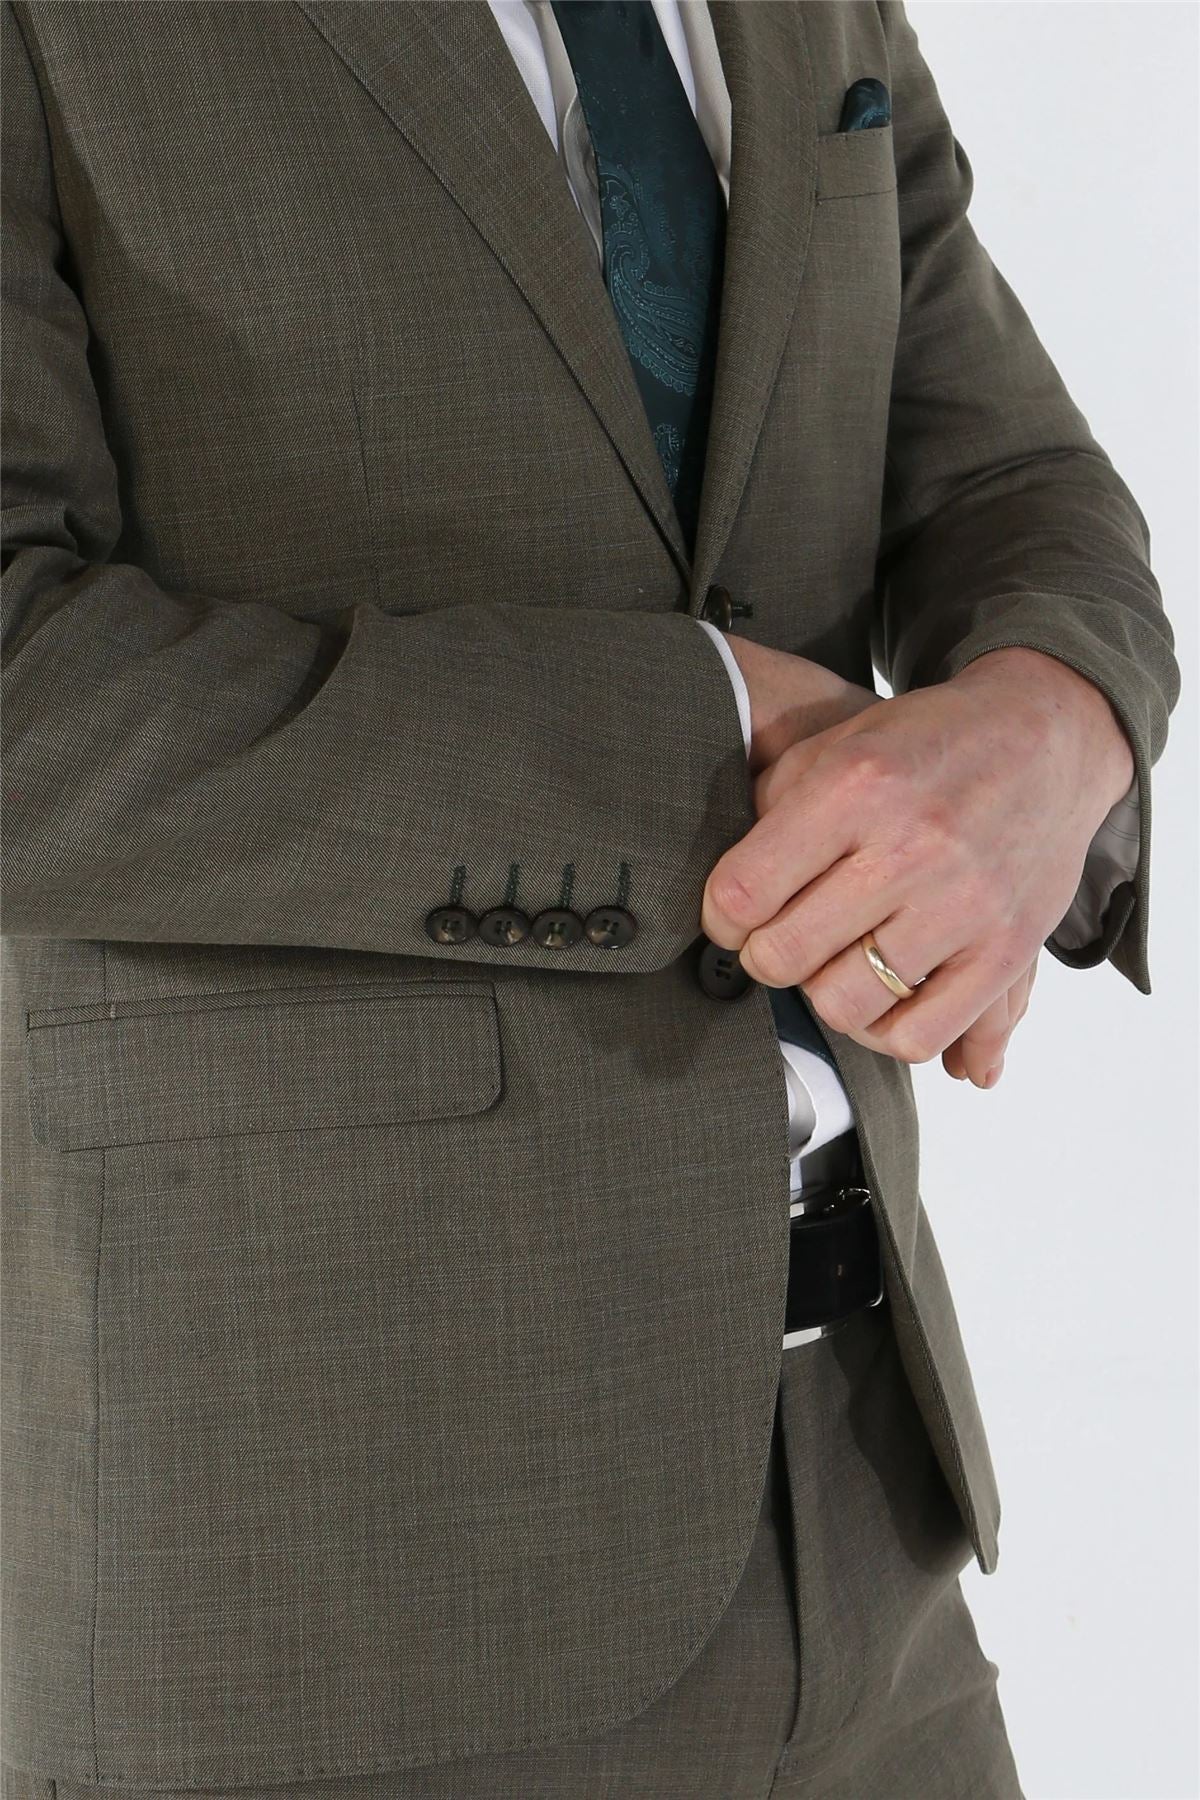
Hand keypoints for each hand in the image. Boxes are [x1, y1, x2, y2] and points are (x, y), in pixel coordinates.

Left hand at [703, 644, 1134, 1085]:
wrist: (1045, 738)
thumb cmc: (922, 745)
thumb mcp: (835, 744)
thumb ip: (768, 809)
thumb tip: (725, 899)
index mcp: (855, 785)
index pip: (742, 892)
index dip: (721, 918)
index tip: (734, 916)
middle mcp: (909, 846)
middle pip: (785, 955)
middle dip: (766, 955)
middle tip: (780, 940)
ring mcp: (963, 903)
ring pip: (845, 1004)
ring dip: (824, 994)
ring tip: (832, 964)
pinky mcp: (1006, 948)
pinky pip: (919, 1035)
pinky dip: (886, 1034)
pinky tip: (881, 1001)